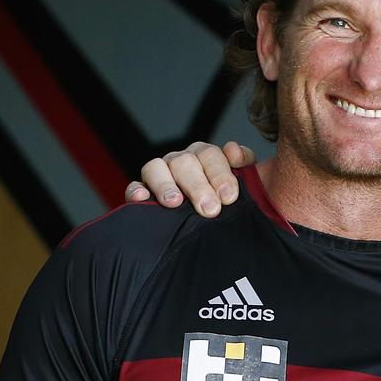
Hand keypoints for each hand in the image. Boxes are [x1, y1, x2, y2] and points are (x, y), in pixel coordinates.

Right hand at [123, 141, 254, 217]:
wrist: (219, 230)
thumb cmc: (231, 206)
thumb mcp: (246, 188)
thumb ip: (244, 165)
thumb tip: (234, 150)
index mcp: (206, 157)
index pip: (210, 154)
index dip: (220, 174)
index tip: (229, 197)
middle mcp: (182, 162)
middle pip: (184, 162)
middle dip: (198, 186)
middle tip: (210, 209)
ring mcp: (160, 175)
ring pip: (155, 168)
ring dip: (165, 185)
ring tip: (175, 203)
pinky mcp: (142, 192)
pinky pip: (134, 187)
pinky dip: (136, 191)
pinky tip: (141, 199)